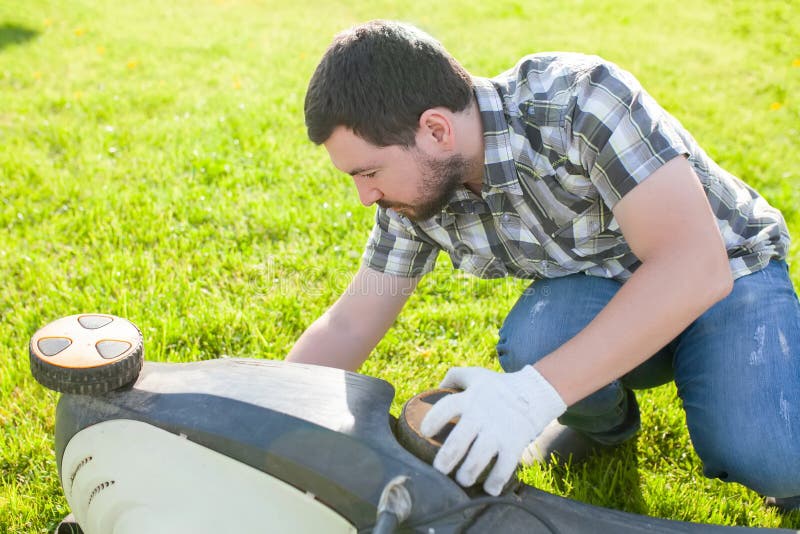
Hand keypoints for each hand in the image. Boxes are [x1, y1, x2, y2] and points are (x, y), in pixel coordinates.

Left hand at [419, 365, 565, 495]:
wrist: (534, 393)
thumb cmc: (498, 387)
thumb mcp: (476, 375)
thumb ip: (455, 377)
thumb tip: (437, 387)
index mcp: (469, 399)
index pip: (446, 408)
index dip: (433, 420)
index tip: (425, 432)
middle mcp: (482, 416)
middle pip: (459, 440)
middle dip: (446, 458)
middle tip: (439, 470)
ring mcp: (498, 431)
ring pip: (479, 457)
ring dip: (468, 473)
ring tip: (462, 480)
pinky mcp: (514, 444)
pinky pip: (505, 467)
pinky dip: (496, 481)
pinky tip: (489, 489)